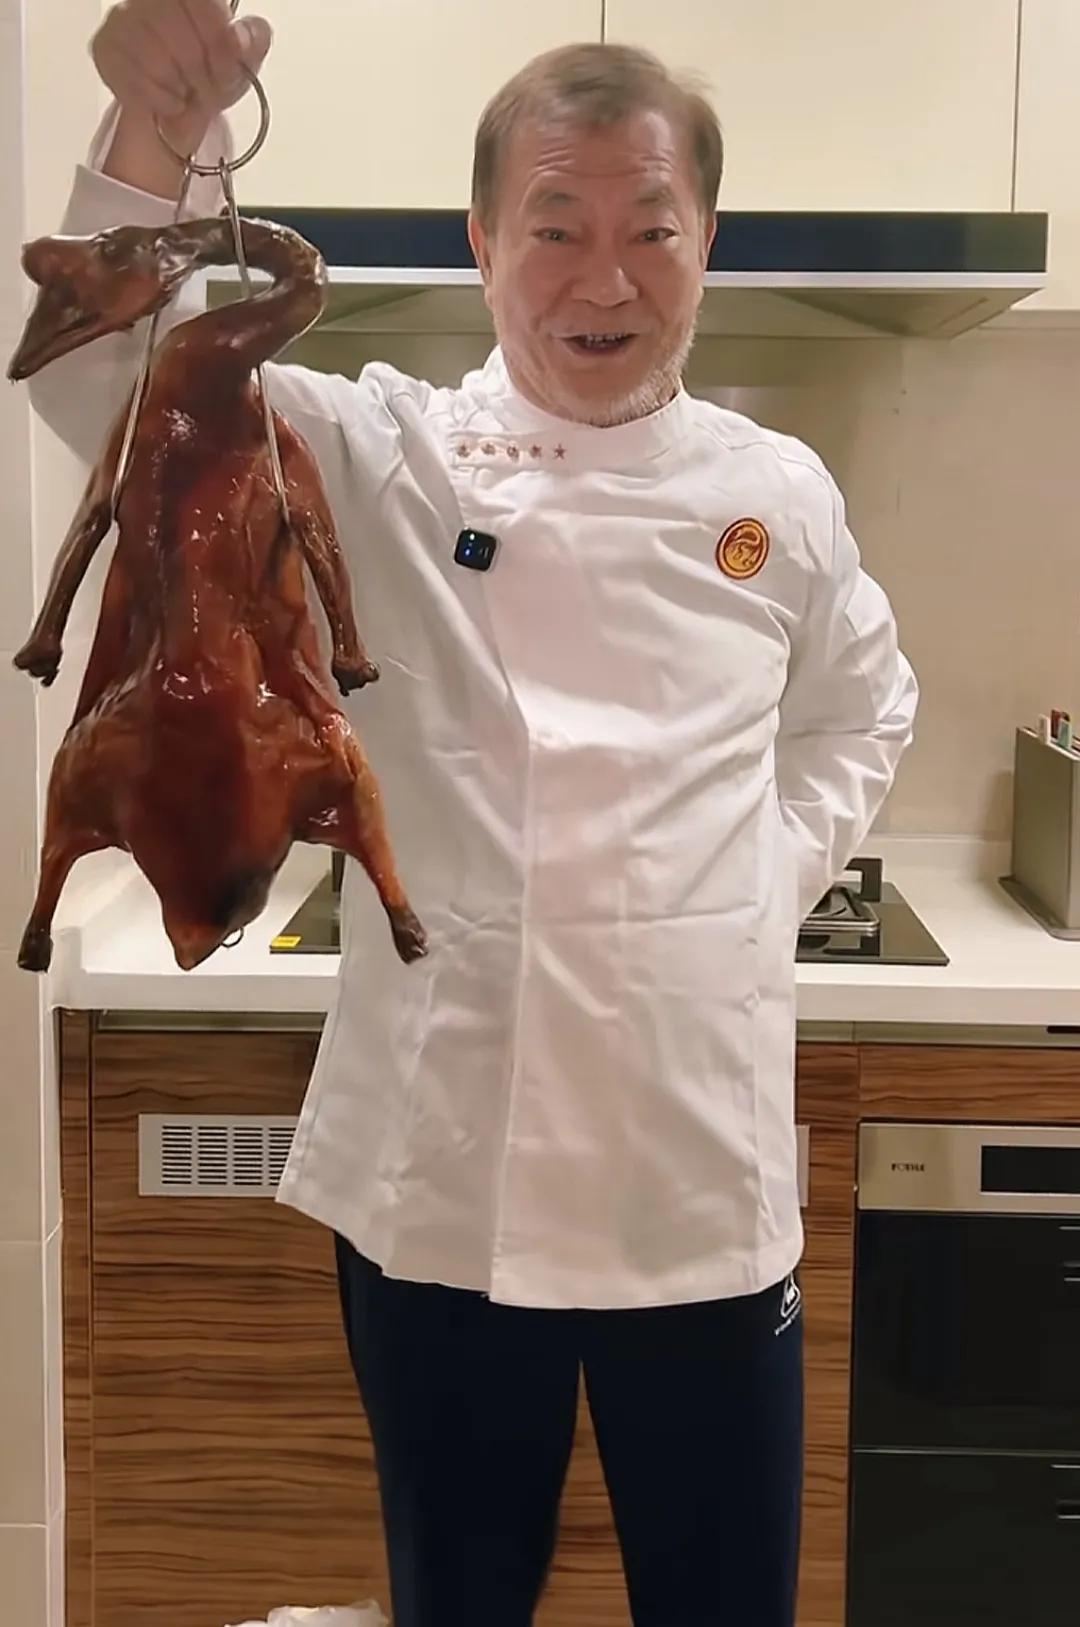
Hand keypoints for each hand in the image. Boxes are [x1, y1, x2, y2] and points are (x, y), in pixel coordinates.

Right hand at [92, 0, 271, 154]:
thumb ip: (250, 43)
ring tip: (186, 94)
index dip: (218, 40)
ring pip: (154, 56)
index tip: (226, 70)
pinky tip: (169, 102)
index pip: (203, 2)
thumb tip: (244, 36)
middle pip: (175, 29)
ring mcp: (122, 18)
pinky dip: (160, 101)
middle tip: (208, 90)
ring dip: (179, 88)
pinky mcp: (104, 48)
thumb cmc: (210, 77)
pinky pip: (133, 78)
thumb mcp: (242, 62)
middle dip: (199, 71)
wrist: (180, 108)